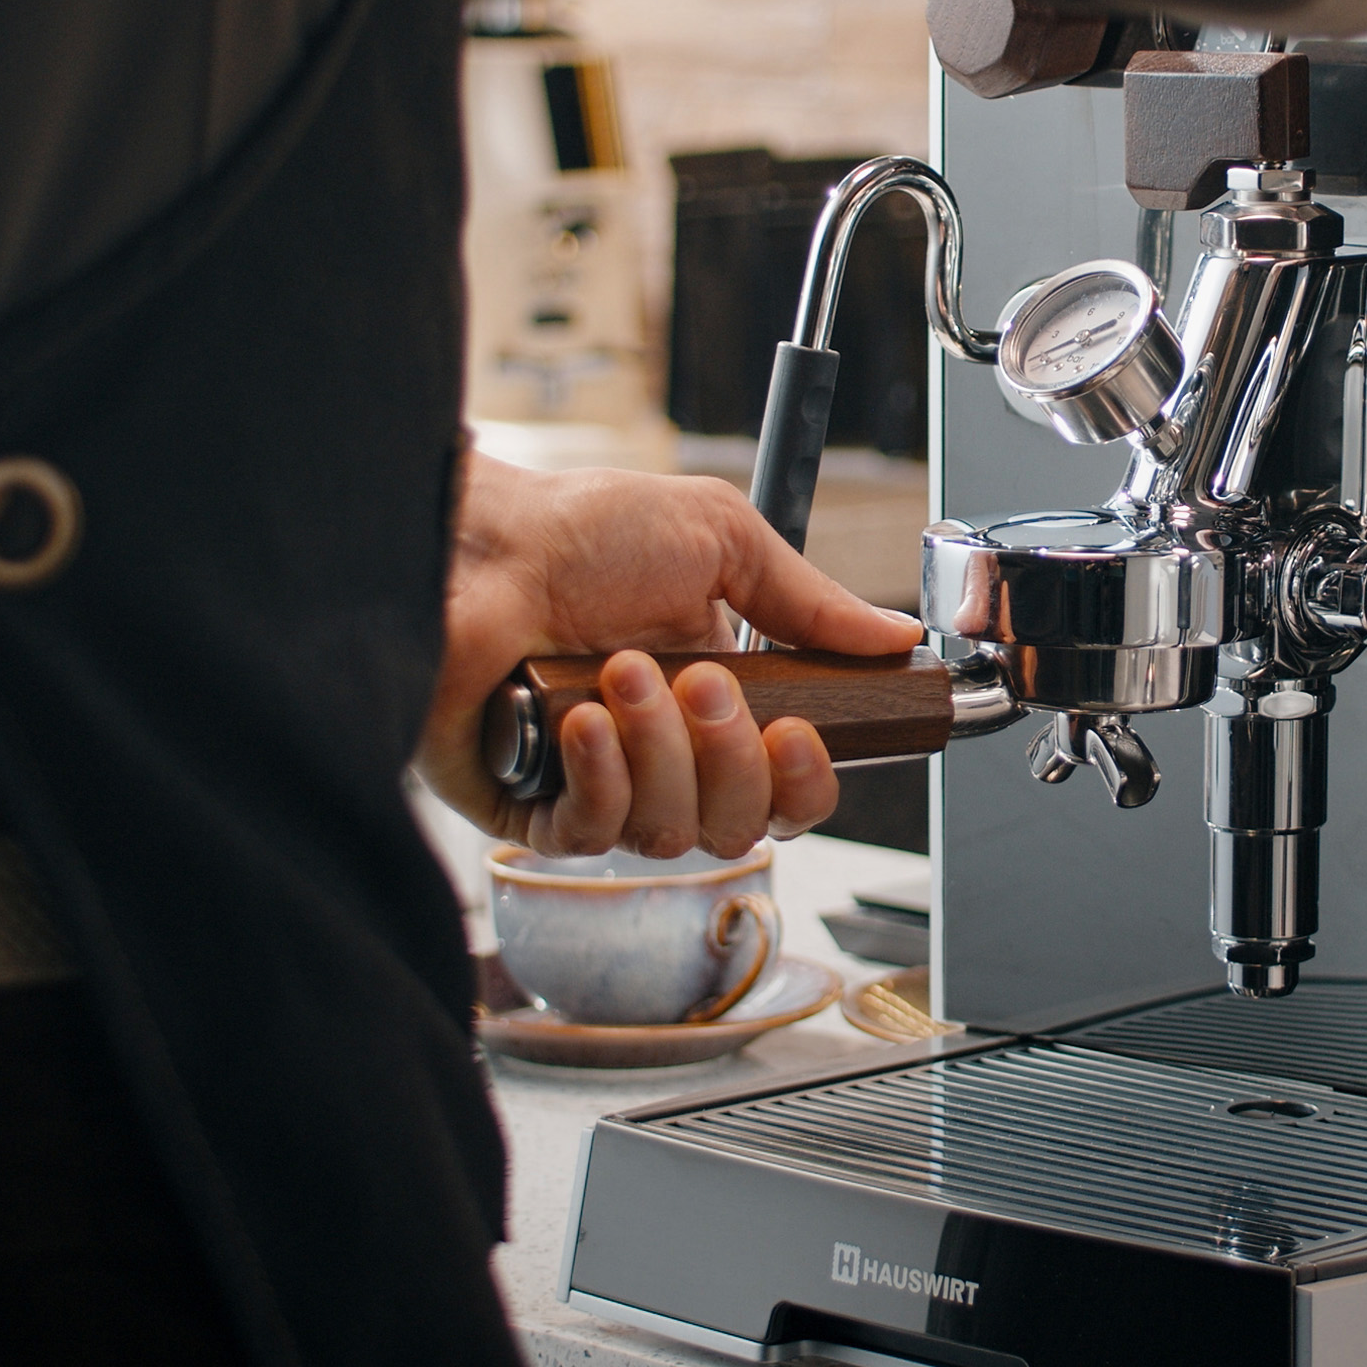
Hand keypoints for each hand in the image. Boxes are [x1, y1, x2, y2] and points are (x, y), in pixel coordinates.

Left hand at [424, 455, 921, 857]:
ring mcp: (594, 786)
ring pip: (669, 832)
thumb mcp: (719, 541)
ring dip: (658, 750)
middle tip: (699, 679)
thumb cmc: (575, 531)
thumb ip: (810, 602)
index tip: (801, 733)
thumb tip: (893, 637)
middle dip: (728, 754)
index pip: (786, 792)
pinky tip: (582, 722)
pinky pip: (589, 835)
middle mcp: (659, 757)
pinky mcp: (528, 808)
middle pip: (739, 825)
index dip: (804, 781)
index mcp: (714, 705)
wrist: (473, 540)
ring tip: (620, 674)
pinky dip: (600, 778)